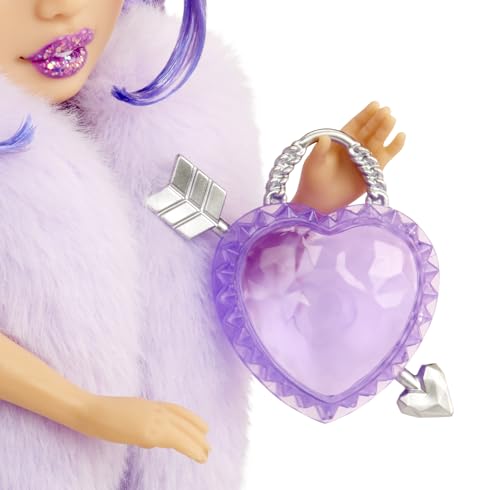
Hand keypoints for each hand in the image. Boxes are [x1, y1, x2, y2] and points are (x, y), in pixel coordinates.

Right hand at [78, 395, 210, 462]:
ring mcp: (152, 419)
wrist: (89, 409)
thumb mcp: (129, 413)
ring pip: (183, 431)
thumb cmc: (102, 413)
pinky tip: (197, 455)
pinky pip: (175, 439)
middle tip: (208, 446)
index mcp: (150, 403)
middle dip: (197, 433)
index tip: (204, 426)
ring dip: (197, 443)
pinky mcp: (148, 432)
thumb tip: (152, 438)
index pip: (178, 409)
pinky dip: (189, 447)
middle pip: (184, 420)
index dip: (192, 418)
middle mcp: (155, 409)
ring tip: (206, 454)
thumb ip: (143, 421)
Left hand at [291, 101, 405, 212]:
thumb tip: (324, 137)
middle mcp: (354, 148)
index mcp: (341, 142)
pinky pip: (386, 157)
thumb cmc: (312, 181)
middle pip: (369, 131)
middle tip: (386, 111)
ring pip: (378, 141)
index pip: (355, 125)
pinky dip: (394, 147)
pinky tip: (401, 136)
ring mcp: (364, 159)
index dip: (365, 115)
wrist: (318, 203)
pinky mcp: (372, 172)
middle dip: (377, 120)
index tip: (375, 104)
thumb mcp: (313, 164)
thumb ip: (319, 151)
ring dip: (386, 130)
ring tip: (392, 120)